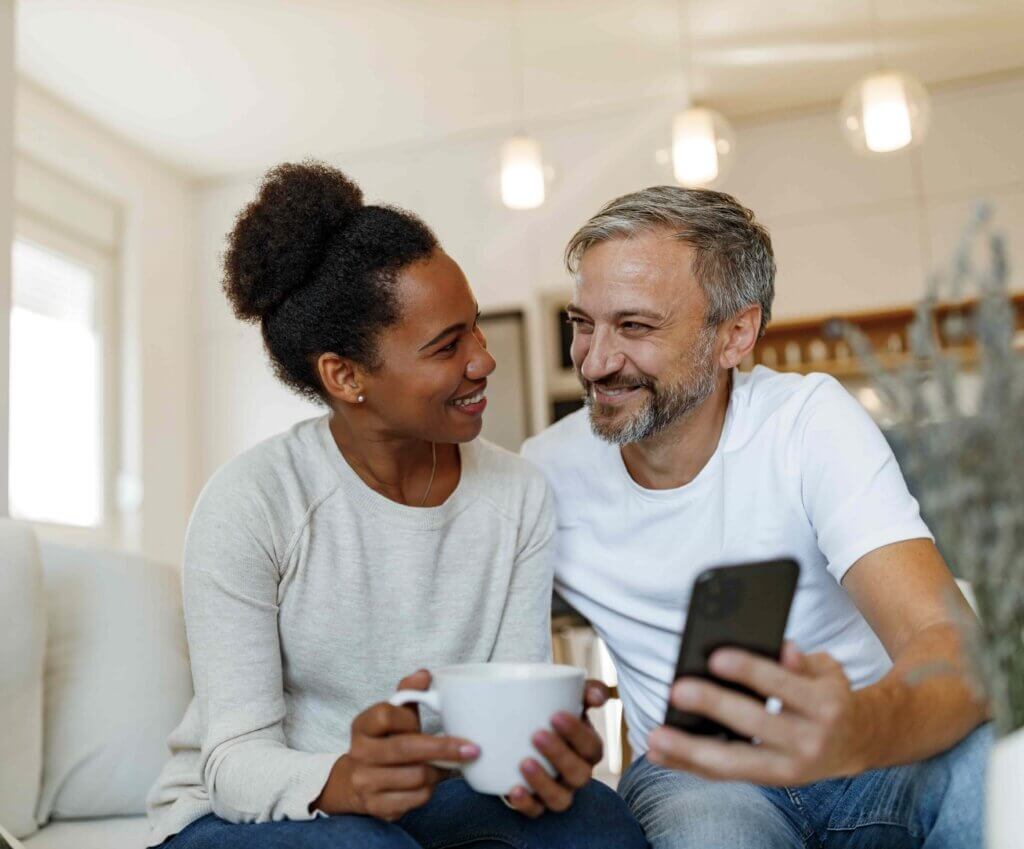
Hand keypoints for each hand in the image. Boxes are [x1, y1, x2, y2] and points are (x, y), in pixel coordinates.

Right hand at [312, 669, 480, 820]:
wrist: (357, 781)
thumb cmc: (386, 741)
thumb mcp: (393, 714)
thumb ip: (408, 692)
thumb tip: (424, 675)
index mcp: (362, 726)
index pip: (386, 715)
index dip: (410, 719)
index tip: (426, 721)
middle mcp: (359, 754)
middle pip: (405, 749)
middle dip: (444, 748)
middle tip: (471, 748)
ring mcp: (366, 783)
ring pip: (416, 776)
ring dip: (439, 771)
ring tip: (445, 765)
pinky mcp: (378, 807)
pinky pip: (416, 799)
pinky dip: (430, 790)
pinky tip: (432, 782)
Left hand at [505, 679, 608, 816]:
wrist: (519, 727)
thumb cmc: (552, 711)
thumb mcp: (569, 697)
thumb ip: (586, 690)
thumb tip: (596, 696)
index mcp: (587, 748)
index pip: (591, 747)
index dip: (577, 734)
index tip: (556, 715)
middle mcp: (576, 773)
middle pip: (579, 774)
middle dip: (560, 756)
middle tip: (537, 735)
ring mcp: (557, 791)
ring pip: (560, 799)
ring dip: (543, 782)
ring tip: (524, 762)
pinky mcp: (535, 803)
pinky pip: (535, 811)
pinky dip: (526, 804)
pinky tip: (513, 789)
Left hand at [647, 642, 867, 785]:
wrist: (858, 743)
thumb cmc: (829, 696)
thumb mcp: (828, 671)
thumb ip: (801, 660)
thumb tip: (781, 648)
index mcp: (823, 706)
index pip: (782, 684)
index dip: (750, 670)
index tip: (715, 657)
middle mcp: (807, 741)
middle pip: (753, 725)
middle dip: (713, 707)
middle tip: (677, 690)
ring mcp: (788, 768)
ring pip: (733, 763)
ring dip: (689, 751)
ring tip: (655, 737)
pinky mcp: (769, 781)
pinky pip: (725, 775)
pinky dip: (689, 765)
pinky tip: (660, 753)